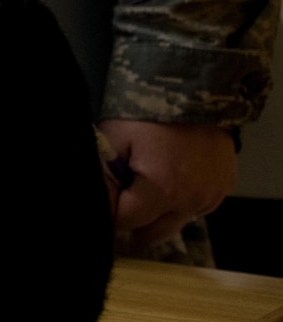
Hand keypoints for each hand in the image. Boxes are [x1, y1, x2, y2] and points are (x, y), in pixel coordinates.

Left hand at [98, 119, 237, 248]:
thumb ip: (103, 178)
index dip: (109, 214)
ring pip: (176, 221)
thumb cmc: (149, 112)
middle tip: (118, 210)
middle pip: (154, 233)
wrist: (194, 88)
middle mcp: (192, 201)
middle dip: (133, 224)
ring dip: (159, 215)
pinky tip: (169, 183)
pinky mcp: (224, 186)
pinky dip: (181, 202)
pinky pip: (197, 207)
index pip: (126, 221)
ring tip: (142, 192)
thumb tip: (96, 203)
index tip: (103, 202)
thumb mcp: (114, 140)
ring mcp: (212, 195)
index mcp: (163, 191)